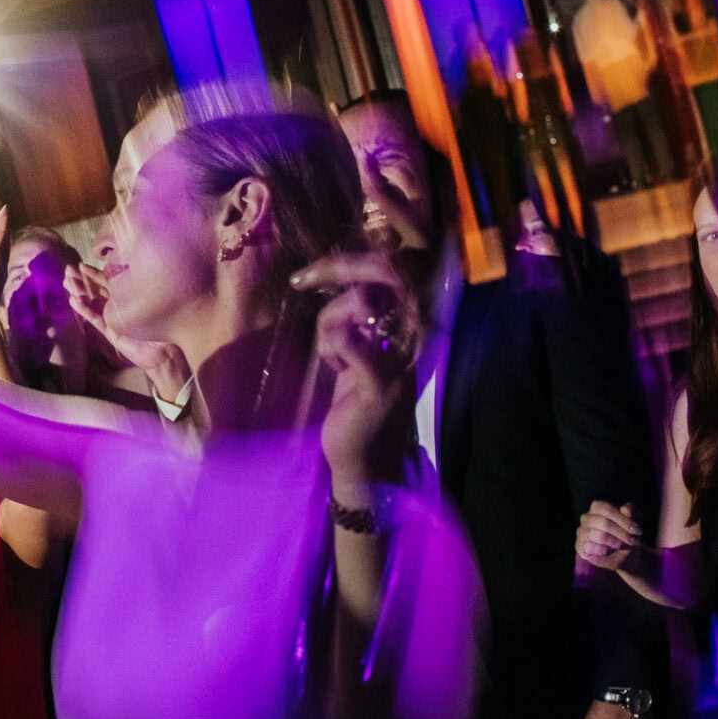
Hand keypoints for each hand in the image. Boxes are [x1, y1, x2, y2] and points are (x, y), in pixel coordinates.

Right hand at [65, 263, 188, 400]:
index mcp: (128, 295)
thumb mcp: (152, 302)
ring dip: (78, 293)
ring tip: (66, 283)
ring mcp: (112, 318)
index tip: (81, 266)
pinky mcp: (109, 331)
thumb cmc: (163, 325)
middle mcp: (118, 305)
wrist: (163, 352)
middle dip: (81, 280)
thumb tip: (134, 267)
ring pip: (91, 303)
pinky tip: (74, 301)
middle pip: (95, 290)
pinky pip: (95, 319)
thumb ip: (140, 287)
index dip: (94, 274)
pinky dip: (84, 310)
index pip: (108, 281)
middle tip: (68, 270)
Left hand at [297, 252, 420, 482]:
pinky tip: (339, 367)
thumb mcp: (357, 347)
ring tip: (334, 357)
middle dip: (339, 269)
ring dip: (328, 325)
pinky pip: (350, 342)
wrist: (364, 459)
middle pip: (383, 275)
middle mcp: (414, 336)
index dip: (357, 259)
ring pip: (357, 305)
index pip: (396, 270)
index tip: (316, 270)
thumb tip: (338, 273)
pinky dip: (334, 347)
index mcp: (411, 326)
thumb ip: (355, 313)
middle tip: (303, 279)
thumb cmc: (357, 400)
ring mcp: (401, 358)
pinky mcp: (381, 382)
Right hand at [575, 501, 643, 571]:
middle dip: (622, 533)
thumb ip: (633, 513)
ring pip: (598, 535)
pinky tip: (609, 552)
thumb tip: (626, 508)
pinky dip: (604, 551)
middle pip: (604, 523)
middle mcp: (587, 518)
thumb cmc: (629, 537)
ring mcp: (581, 532)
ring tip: (622, 546)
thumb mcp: (635, 524)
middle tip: (633, 541)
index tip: (638, 531)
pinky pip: (590, 548)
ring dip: (615, 542)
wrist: (626, 557)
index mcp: (598, 508)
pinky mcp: (580, 547)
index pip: (607, 509)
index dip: (623, 520)